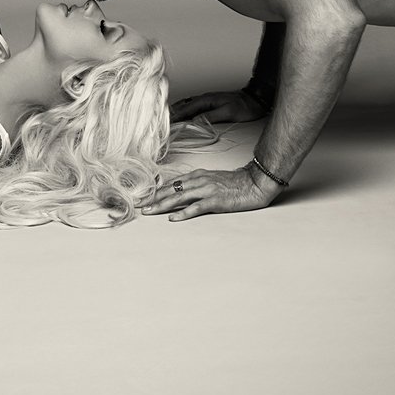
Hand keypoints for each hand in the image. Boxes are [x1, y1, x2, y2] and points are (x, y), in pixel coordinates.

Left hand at [141, 165, 282, 220]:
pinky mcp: (216, 200)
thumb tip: (179, 192)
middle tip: (139, 206)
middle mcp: (199, 181)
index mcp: (197, 175)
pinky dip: (183, 213)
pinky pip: (196, 207)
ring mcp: (207, 190)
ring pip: (179, 197)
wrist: (254, 183)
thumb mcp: (211, 180)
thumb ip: (196, 184)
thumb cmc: (234, 184)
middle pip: (171, 190)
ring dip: (162, 205)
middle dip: (153, 198)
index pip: (171, 184)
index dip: (156, 191)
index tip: (143, 199)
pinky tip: (173, 218)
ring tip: (149, 211)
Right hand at [170, 89, 268, 122]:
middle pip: (183, 105)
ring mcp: (207, 99)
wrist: (255, 99)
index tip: (165, 124)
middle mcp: (204, 98)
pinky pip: (193, 105)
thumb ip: (210, 116)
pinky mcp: (211, 102)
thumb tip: (195, 121)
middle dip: (172, 113)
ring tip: (168, 119)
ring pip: (187, 105)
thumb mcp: (228, 112)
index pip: (185, 109)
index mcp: (206, 100)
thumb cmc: (244, 106)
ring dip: (177, 111)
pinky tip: (184, 113)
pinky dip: (185, 109)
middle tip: (162, 122)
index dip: (175, 117)